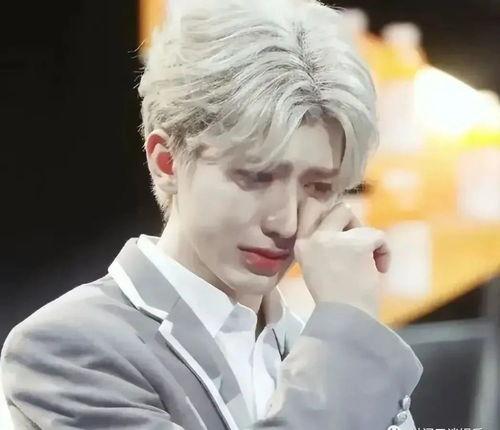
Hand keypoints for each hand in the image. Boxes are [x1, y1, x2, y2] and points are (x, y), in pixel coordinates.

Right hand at [293, 200, 389, 317]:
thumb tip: (346, 229)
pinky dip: (384, 252)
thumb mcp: (316, 267)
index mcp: (301, 245)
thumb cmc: (334, 300)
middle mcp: (314, 237)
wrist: (345, 318)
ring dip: (369, 242)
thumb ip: (323, 247)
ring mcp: (335, 239)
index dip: (332, 218)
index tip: (343, 231)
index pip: (311, 210)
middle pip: (339, 210)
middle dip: (354, 225)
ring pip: (361, 223)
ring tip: (369, 266)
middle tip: (360, 248)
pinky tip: (380, 270)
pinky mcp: (358, 244)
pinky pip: (378, 236)